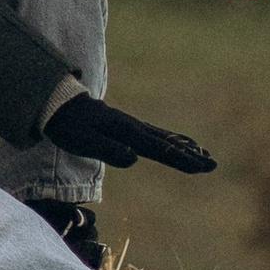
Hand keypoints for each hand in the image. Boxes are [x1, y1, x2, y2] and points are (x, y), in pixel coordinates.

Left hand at [42, 90, 215, 174]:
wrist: (57, 103)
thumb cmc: (68, 125)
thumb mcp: (83, 141)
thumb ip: (108, 150)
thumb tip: (134, 159)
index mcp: (126, 131)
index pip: (158, 148)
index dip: (179, 158)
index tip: (199, 166)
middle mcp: (133, 127)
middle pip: (167, 142)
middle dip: (190, 155)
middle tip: (212, 164)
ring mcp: (132, 126)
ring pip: (165, 138)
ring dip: (186, 148)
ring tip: (205, 155)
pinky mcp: (128, 128)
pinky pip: (157, 135)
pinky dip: (174, 140)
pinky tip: (182, 144)